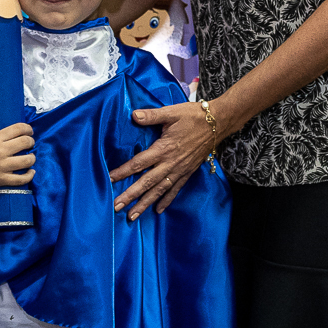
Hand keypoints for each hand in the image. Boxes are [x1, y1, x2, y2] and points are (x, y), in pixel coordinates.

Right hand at [0, 123, 34, 193]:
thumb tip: (6, 137)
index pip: (18, 129)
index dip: (28, 128)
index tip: (29, 131)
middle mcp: (0, 151)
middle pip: (25, 142)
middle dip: (31, 142)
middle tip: (30, 143)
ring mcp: (1, 166)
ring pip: (27, 160)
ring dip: (32, 158)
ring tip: (30, 157)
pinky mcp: (1, 179)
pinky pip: (21, 179)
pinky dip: (29, 175)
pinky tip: (31, 172)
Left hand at [109, 103, 213, 219]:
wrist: (218, 123)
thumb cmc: (193, 116)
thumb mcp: (171, 112)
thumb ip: (152, 116)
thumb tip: (134, 115)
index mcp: (164, 148)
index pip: (139, 163)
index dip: (124, 171)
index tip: (110, 179)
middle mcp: (171, 163)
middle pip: (147, 182)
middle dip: (131, 196)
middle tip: (116, 207)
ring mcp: (180, 170)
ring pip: (159, 190)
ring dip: (145, 204)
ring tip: (132, 216)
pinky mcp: (188, 172)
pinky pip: (175, 189)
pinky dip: (166, 201)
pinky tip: (158, 210)